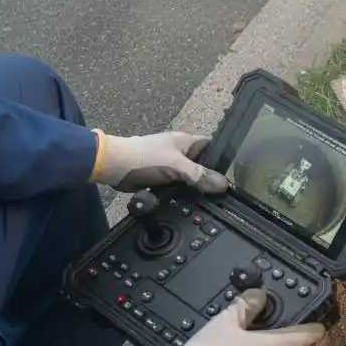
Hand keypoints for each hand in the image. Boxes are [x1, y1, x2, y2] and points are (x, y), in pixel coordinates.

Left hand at [92, 130, 227, 193]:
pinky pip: (177, 187)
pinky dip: (180, 195)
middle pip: (202, 166)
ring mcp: (170, 165)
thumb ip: (200, 175)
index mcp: (186, 142)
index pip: (211, 146)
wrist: (114, 167)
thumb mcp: (178, 166)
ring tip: (206, 201)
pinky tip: (187, 203)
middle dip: (209, 178)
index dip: (222, 158)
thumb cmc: (145, 158)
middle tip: (220, 193)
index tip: (231, 174)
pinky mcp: (161, 179)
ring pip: (189, 178)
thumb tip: (223, 184)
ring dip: (194, 188)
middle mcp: (180, 152)